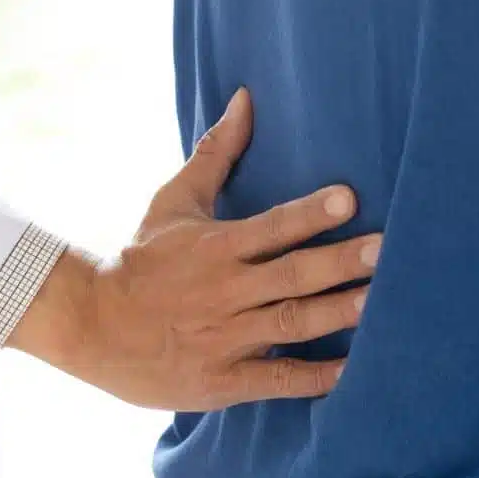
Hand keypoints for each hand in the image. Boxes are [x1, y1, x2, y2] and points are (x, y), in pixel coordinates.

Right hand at [9, 89, 378, 409]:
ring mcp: (225, 338)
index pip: (271, 227)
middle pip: (291, 276)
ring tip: (380, 303)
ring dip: (337, 314)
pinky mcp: (223, 379)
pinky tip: (353, 369)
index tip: (349, 197)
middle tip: (386, 252)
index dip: (310, 213)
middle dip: (340, 264)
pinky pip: (277, 380)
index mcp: (216, 247)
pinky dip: (315, 378)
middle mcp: (225, 292)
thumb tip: (246, 97)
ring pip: (290, 325)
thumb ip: (216, 152)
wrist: (92, 324)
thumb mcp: (175, 201)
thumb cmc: (143, 257)